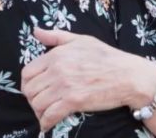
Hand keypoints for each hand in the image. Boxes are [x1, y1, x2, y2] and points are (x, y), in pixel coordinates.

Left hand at [21, 28, 155, 131]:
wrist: (128, 76)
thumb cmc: (107, 57)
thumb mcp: (82, 40)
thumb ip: (56, 36)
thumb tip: (35, 31)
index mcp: (57, 54)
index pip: (27, 72)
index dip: (28, 83)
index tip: (35, 89)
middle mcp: (57, 70)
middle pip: (29, 90)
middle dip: (33, 99)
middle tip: (42, 102)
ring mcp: (64, 86)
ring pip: (37, 104)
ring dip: (39, 111)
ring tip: (46, 113)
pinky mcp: (73, 101)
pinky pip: (49, 116)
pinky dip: (46, 122)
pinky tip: (49, 124)